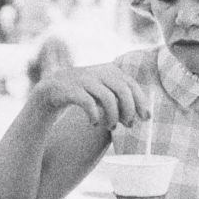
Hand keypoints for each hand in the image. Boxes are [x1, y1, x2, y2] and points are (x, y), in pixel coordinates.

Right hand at [29, 64, 149, 129]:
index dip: (141, 102)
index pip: (131, 84)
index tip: (145, 118)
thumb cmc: (84, 93)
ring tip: (111, 127)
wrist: (53, 89)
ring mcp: (84, 79)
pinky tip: (94, 123)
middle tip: (128, 125)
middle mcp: (99, 72)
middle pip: (122, 90)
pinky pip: (88, 103)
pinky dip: (94, 115)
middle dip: (129, 110)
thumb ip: (121, 97)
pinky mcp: (71, 89)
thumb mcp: (104, 90)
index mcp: (110, 70)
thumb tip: (145, 115)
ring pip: (107, 98)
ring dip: (113, 116)